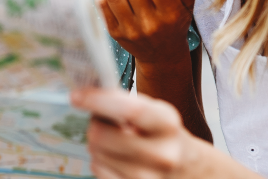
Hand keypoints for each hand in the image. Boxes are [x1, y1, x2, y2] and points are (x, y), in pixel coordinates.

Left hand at [72, 87, 240, 178]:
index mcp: (168, 124)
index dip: (98, 100)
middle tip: (103, 122)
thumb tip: (87, 97)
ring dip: (98, 145)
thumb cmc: (165, 135)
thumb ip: (125, 104)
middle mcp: (162, 154)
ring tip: (117, 143)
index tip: (76, 96)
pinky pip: (98, 172)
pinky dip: (101, 163)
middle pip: (100, 136)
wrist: (191, 170)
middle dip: (95, 125)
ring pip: (96, 155)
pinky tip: (117, 159)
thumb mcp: (155, 113)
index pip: (128, 110)